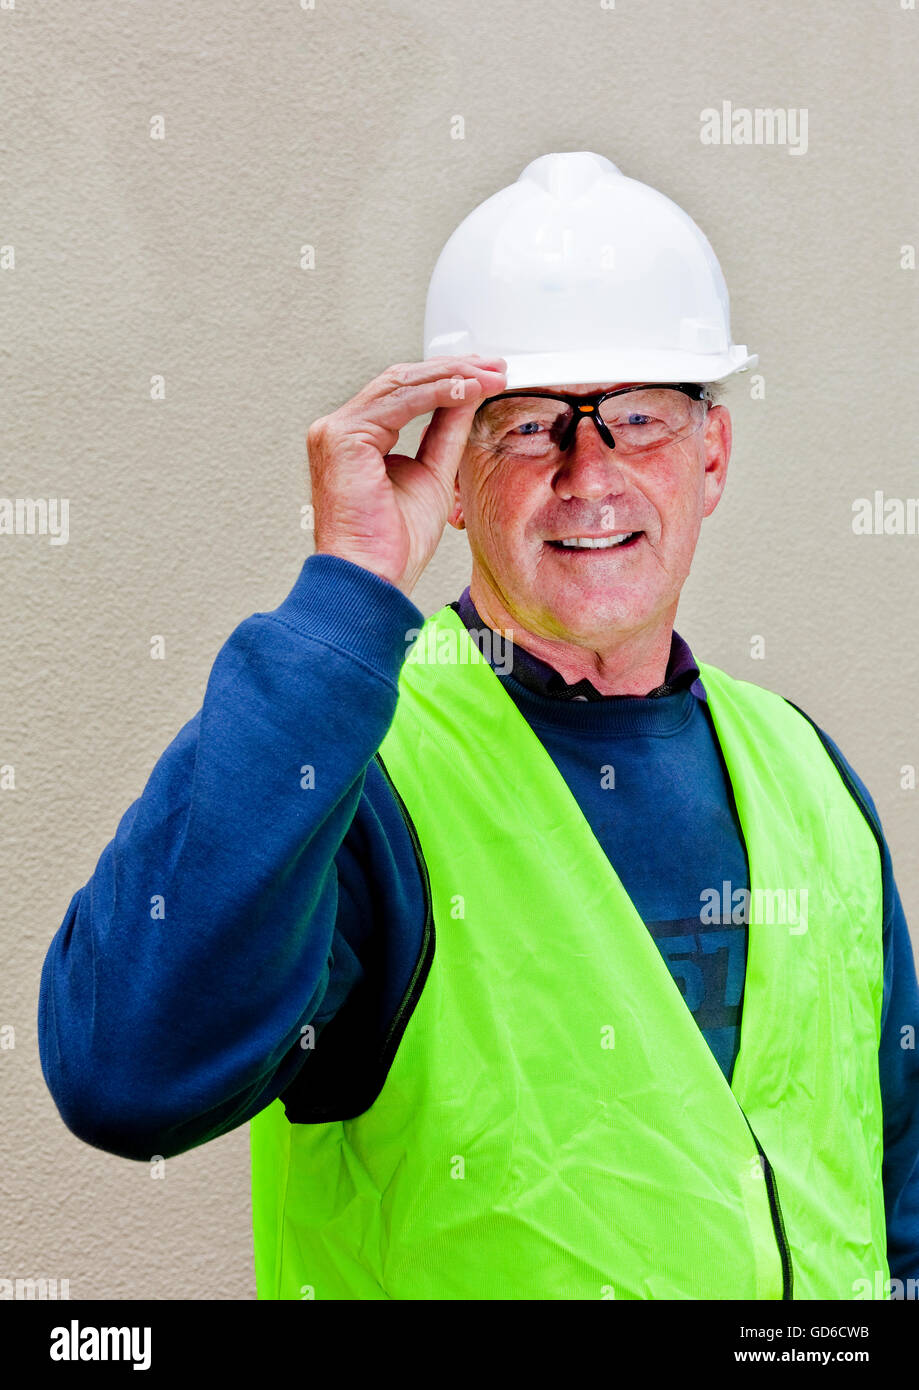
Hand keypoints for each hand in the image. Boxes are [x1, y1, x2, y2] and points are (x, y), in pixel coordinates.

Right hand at [306, 355, 506, 596]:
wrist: (373, 579)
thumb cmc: (393, 547)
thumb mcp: (433, 476)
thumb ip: (445, 433)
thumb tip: (467, 397)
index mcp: (357, 441)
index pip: (405, 394)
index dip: (448, 381)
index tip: (486, 378)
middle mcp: (340, 431)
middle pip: (402, 381)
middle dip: (454, 371)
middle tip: (495, 369)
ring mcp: (335, 431)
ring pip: (401, 384)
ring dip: (452, 377)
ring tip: (490, 376)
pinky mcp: (341, 437)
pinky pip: (398, 401)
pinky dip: (437, 392)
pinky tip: (468, 389)